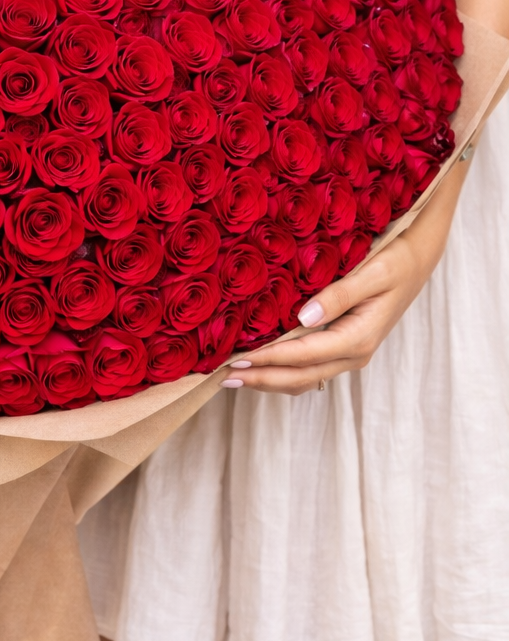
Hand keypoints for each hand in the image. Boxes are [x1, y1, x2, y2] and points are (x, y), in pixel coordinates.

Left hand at [221, 160, 469, 395]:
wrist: (417, 261)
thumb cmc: (396, 261)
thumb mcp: (372, 272)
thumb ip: (339, 295)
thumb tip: (304, 317)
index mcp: (359, 337)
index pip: (304, 355)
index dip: (269, 360)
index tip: (237, 360)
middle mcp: (354, 352)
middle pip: (300, 377)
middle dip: (262, 379)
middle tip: (223, 376)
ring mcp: (349, 353)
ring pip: (304, 378)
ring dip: (270, 379)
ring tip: (235, 376)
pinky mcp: (344, 346)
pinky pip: (310, 368)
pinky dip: (283, 370)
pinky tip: (261, 364)